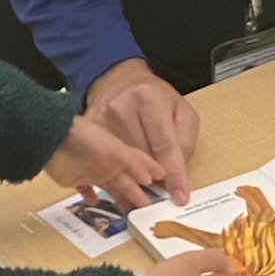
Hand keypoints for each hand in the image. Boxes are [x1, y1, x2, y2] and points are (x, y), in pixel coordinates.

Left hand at [44, 115, 163, 210]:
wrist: (51, 140)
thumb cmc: (84, 139)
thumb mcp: (113, 149)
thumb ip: (134, 162)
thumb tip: (153, 176)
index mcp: (119, 154)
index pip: (140, 164)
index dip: (152, 172)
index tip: (166, 184)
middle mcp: (108, 163)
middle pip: (127, 181)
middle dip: (138, 194)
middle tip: (150, 210)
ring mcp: (92, 171)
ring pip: (110, 188)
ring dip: (120, 199)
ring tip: (130, 213)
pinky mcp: (75, 180)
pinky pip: (85, 190)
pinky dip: (90, 197)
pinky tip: (94, 204)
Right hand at [85, 59, 199, 204]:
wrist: (119, 80)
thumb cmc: (153, 97)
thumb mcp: (181, 111)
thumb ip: (185, 142)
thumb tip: (178, 175)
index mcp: (149, 99)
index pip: (164, 144)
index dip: (173, 174)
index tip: (179, 196)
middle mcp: (121, 108)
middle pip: (141, 157)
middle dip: (154, 176)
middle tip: (161, 185)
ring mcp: (101, 119)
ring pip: (121, 163)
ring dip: (134, 179)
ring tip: (142, 185)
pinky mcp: (89, 130)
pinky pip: (103, 161)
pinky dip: (115, 176)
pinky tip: (122, 180)